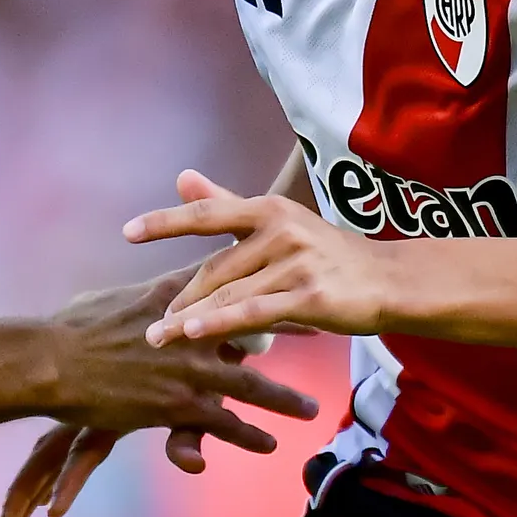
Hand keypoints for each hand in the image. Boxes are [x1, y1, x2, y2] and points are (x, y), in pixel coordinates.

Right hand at [39, 268, 316, 429]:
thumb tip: (144, 297)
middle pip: (256, 326)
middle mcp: (191, 329)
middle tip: (325, 326)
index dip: (264, 273)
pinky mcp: (178, 404)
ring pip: (252, 385)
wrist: (50, 362)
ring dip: (284, 399)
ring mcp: (189, 368)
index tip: (292, 269)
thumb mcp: (110, 299)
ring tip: (310, 408)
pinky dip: (249, 435)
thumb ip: (140, 298)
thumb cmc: (69, 330)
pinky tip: (270, 444)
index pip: (230, 277)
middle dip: (294, 326)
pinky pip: (225, 424)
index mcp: (172, 295)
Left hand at [128, 171, 395, 348]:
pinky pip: (255, 312)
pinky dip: (222, 322)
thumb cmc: (328, 254)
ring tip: (159, 338)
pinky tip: (194, 333)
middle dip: (178, 297)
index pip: (207, 214)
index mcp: (268, 210)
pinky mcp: (310, 296)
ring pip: (230, 293)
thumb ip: (226, 204)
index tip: (128, 232)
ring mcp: (296, 263)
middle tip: (148, 324)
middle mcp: (280, 231)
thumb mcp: (279, 223)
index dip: (165, 222)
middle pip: (214, 268)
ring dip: (190, 318)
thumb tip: (182, 177)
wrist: (388, 281)